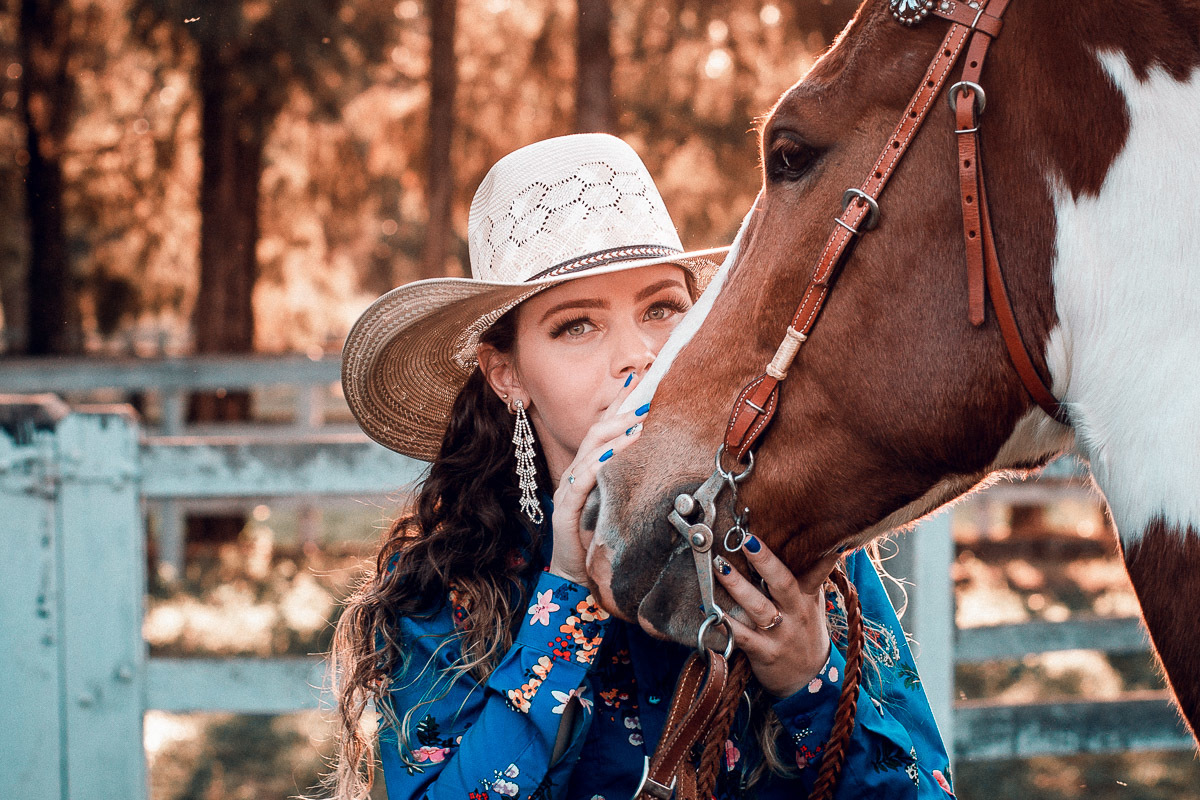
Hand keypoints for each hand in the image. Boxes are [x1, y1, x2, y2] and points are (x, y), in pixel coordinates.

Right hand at [548, 376, 645, 584]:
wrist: (576, 577)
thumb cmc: (600, 539)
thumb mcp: (620, 504)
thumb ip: (632, 481)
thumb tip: (662, 460)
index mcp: (589, 469)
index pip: (604, 428)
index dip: (619, 404)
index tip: (639, 381)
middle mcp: (577, 474)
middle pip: (596, 432)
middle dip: (621, 413)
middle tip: (647, 400)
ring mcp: (569, 490)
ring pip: (589, 451)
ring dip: (614, 434)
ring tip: (638, 424)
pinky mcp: (566, 511)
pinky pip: (580, 482)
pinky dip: (597, 466)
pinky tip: (612, 456)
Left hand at [714, 536, 840, 697]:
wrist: (809, 681)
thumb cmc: (805, 633)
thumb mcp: (814, 604)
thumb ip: (812, 576)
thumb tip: (818, 545)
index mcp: (807, 597)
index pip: (816, 571)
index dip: (817, 553)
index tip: (812, 533)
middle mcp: (796, 614)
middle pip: (782, 583)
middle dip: (765, 560)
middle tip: (746, 540)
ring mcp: (780, 634)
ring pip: (758, 607)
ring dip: (738, 586)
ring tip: (720, 566)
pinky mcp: (764, 653)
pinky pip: (742, 636)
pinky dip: (725, 623)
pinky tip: (709, 609)